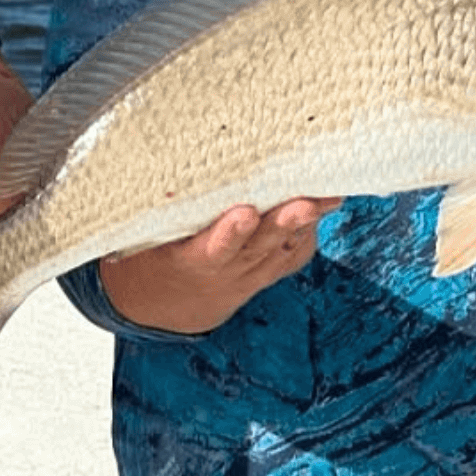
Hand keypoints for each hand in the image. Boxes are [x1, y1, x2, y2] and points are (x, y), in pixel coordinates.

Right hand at [100, 198, 340, 334]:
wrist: (169, 302)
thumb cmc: (153, 253)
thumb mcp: (145, 237)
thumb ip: (157, 211)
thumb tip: (159, 174)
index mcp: (193, 261)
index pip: (214, 248)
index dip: (230, 234)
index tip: (244, 213)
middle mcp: (228, 272)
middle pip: (260, 247)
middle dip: (284, 223)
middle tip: (305, 203)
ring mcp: (251, 275)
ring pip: (282, 250)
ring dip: (307, 225)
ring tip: (330, 197)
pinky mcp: (265, 273)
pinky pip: (291, 258)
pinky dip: (307, 236)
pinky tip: (325, 208)